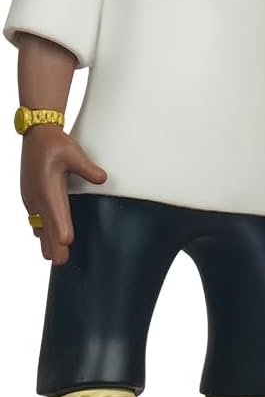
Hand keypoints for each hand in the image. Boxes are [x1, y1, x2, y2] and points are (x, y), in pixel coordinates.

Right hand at [21, 126, 106, 264]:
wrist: (35, 134)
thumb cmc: (54, 143)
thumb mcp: (74, 152)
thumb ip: (88, 168)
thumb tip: (103, 178)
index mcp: (48, 187)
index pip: (55, 211)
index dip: (60, 227)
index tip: (66, 242)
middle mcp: (37, 195)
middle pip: (45, 225)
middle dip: (53, 244)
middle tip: (61, 262)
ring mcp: (31, 197)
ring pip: (38, 224)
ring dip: (45, 240)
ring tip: (53, 257)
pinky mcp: (29, 195)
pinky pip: (34, 217)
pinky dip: (40, 229)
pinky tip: (44, 238)